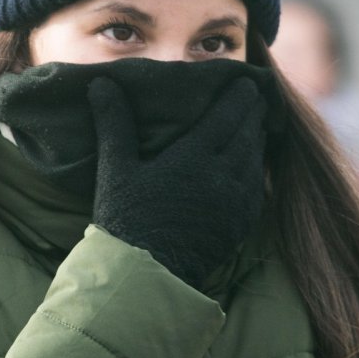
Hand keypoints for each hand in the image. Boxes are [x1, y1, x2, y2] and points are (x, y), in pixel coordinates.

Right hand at [87, 75, 267, 287]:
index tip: (247, 81)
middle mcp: (222, 176)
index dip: (240, 96)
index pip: (227, 115)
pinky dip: (257, 167)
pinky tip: (252, 163)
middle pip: (248, 133)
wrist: (145, 276)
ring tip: (255, 124)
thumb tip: (101, 83)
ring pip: (256, 159)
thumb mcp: (115, 169)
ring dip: (257, 137)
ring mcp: (236, 201)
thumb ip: (114, 123)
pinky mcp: (241, 223)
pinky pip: (257, 186)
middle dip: (253, 112)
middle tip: (255, 97)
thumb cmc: (125, 220)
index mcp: (193, 157)